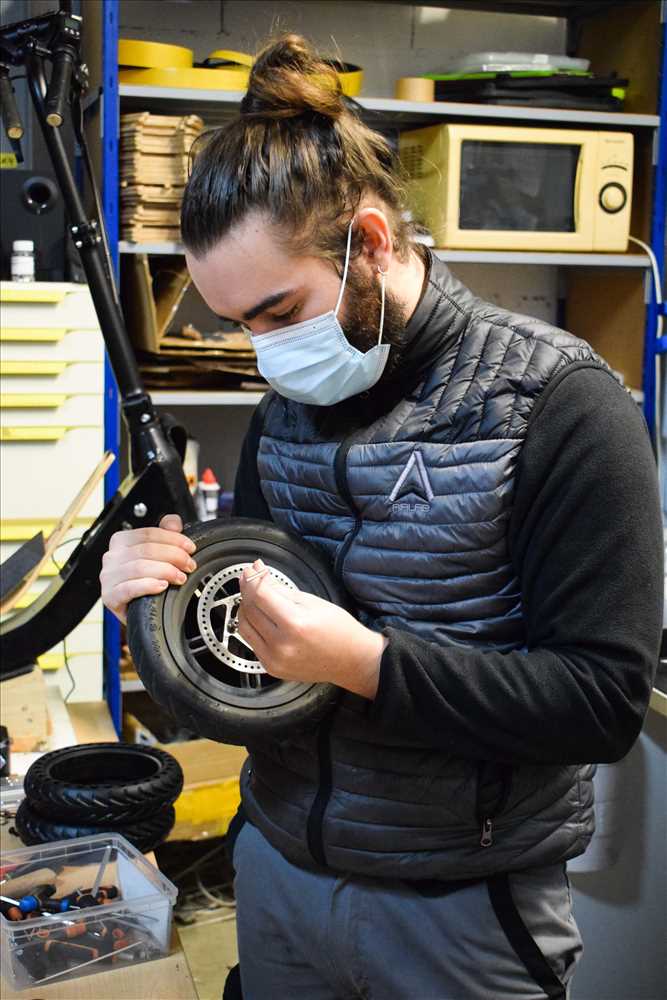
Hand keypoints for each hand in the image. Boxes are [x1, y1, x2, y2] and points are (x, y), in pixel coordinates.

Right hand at [100, 514, 196, 624]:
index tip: (190, 547)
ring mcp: (108, 577)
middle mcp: (112, 557)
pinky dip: (148, 586)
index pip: (148, 534)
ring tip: (180, 577)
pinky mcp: (110, 596)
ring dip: (165, 571)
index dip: (173, 539)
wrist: (137, 611)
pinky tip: (162, 586)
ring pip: (139, 567)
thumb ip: (164, 533)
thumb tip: (173, 522)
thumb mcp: (154, 555)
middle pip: (146, 550)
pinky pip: (129, 588)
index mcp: (121, 541)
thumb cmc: (143, 580)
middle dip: (174, 556)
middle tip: (189, 565)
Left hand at [237, 560, 386, 698]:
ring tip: (254, 596)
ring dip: (245, 608)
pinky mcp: (271, 668)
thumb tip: (261, 576)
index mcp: (295, 624)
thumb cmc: (340, 630)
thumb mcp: (312, 602)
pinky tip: (260, 617)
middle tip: (251, 577)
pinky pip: (251, 642)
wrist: (352, 660)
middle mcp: (281, 644)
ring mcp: (274, 659)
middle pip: (249, 609)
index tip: (254, 569)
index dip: (254, 578)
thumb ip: (282, 590)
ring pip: (244, 626)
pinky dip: (252, 626)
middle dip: (247, 589)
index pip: (260, 595)